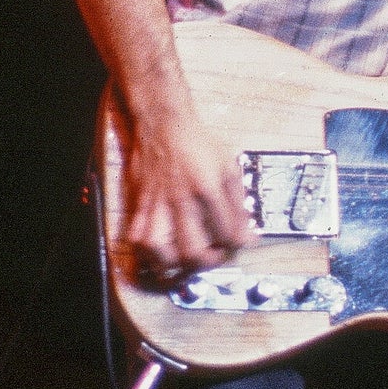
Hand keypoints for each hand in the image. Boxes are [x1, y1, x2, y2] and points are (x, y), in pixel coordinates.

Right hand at [123, 108, 255, 285]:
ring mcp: (157, 205)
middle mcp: (182, 200)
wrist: (164, 125)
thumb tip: (250, 237)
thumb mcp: (229, 168)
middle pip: (194, 251)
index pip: (228, 235)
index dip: (237, 246)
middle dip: (208, 262)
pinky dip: (150, 253)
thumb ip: (240, 205)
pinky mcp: (140, 205)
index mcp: (208, 189)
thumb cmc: (198, 144)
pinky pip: (137, 239)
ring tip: (187, 259)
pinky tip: (163, 252)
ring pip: (161, 252)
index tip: (237, 245)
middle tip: (214, 256)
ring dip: (176, 263)